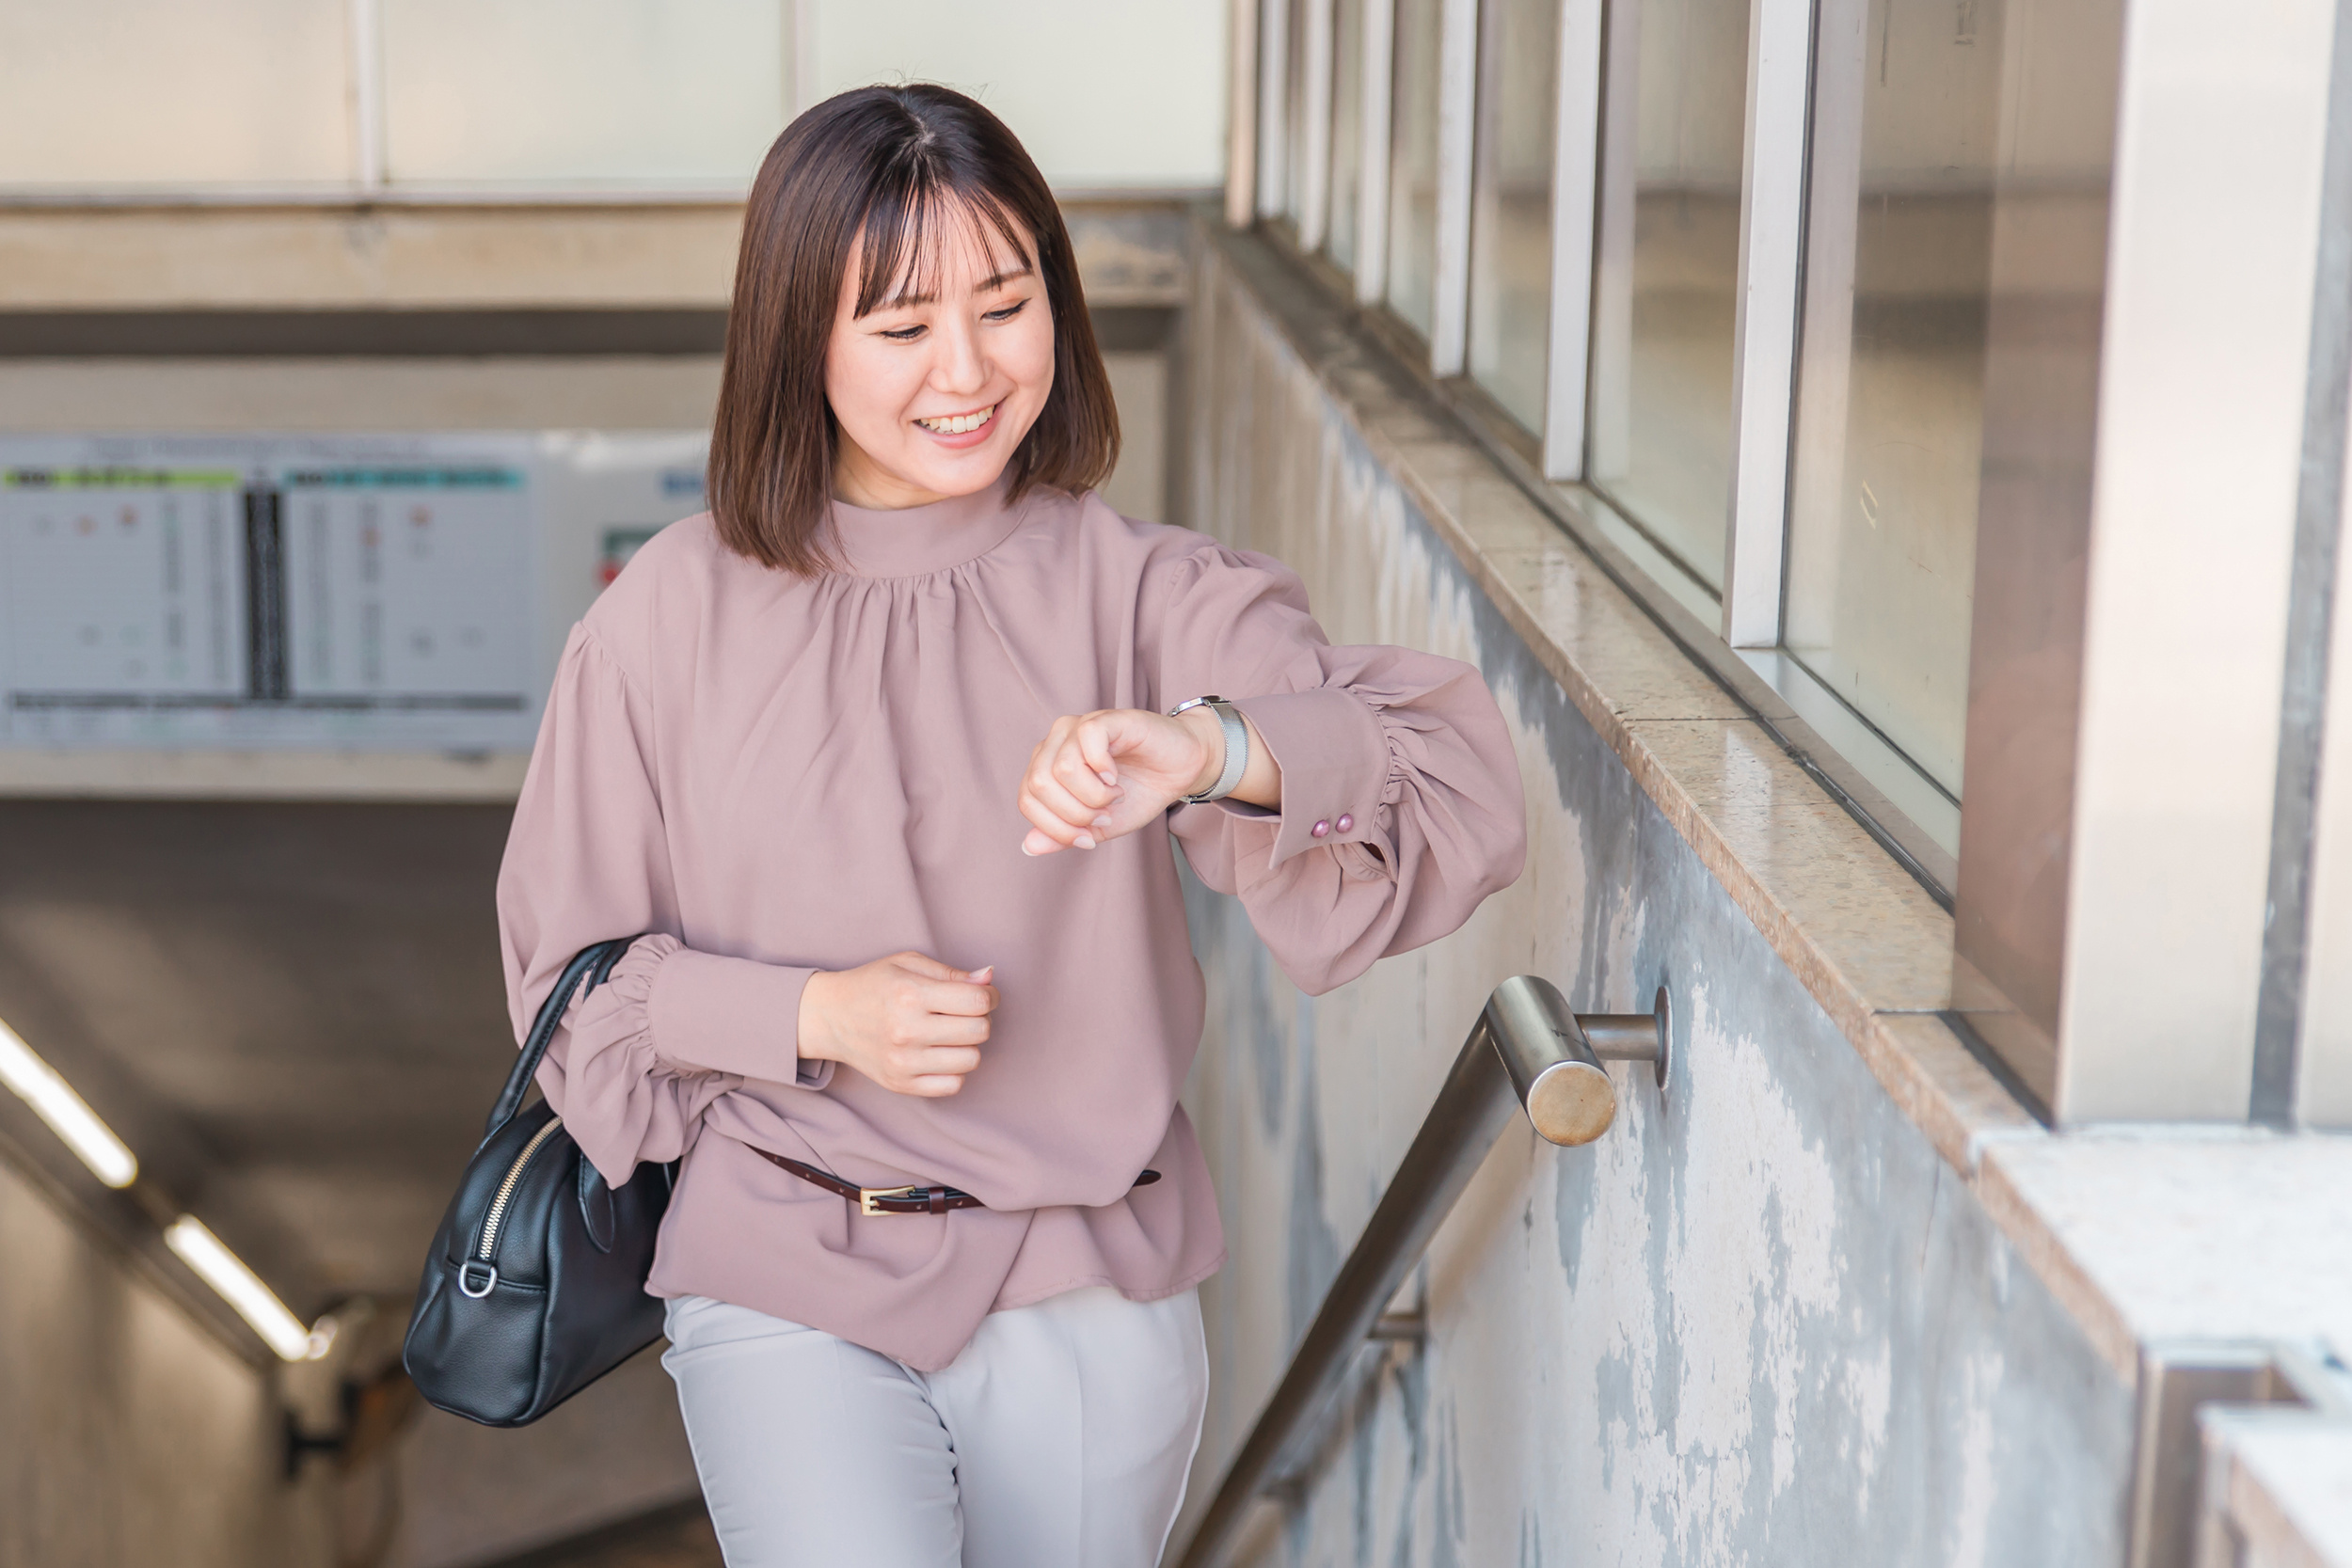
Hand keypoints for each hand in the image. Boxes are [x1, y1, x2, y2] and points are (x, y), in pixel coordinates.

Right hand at [796, 952, 997, 1096]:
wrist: (830, 1017)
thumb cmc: (873, 985)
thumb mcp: (908, 964)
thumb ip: (951, 972)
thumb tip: (989, 978)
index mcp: (910, 994)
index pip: (977, 1001)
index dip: (989, 995)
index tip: (981, 994)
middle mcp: (906, 1031)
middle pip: (979, 1031)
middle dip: (980, 1019)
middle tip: (963, 1013)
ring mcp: (903, 1062)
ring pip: (971, 1060)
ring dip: (968, 1045)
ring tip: (950, 1034)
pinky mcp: (900, 1084)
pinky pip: (953, 1085)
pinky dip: (954, 1069)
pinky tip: (940, 1054)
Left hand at [1017, 707, 1221, 855]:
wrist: (1181, 769)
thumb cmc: (1140, 791)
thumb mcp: (1098, 825)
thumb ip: (1063, 834)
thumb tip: (1028, 846)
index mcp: (1046, 765)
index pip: (1027, 800)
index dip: (1056, 829)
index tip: (1089, 839)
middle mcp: (1056, 741)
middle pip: (1038, 785)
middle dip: (1075, 814)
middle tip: (1105, 815)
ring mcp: (1079, 726)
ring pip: (1062, 768)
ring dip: (1093, 795)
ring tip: (1115, 796)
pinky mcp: (1106, 719)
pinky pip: (1087, 740)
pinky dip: (1102, 769)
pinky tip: (1115, 777)